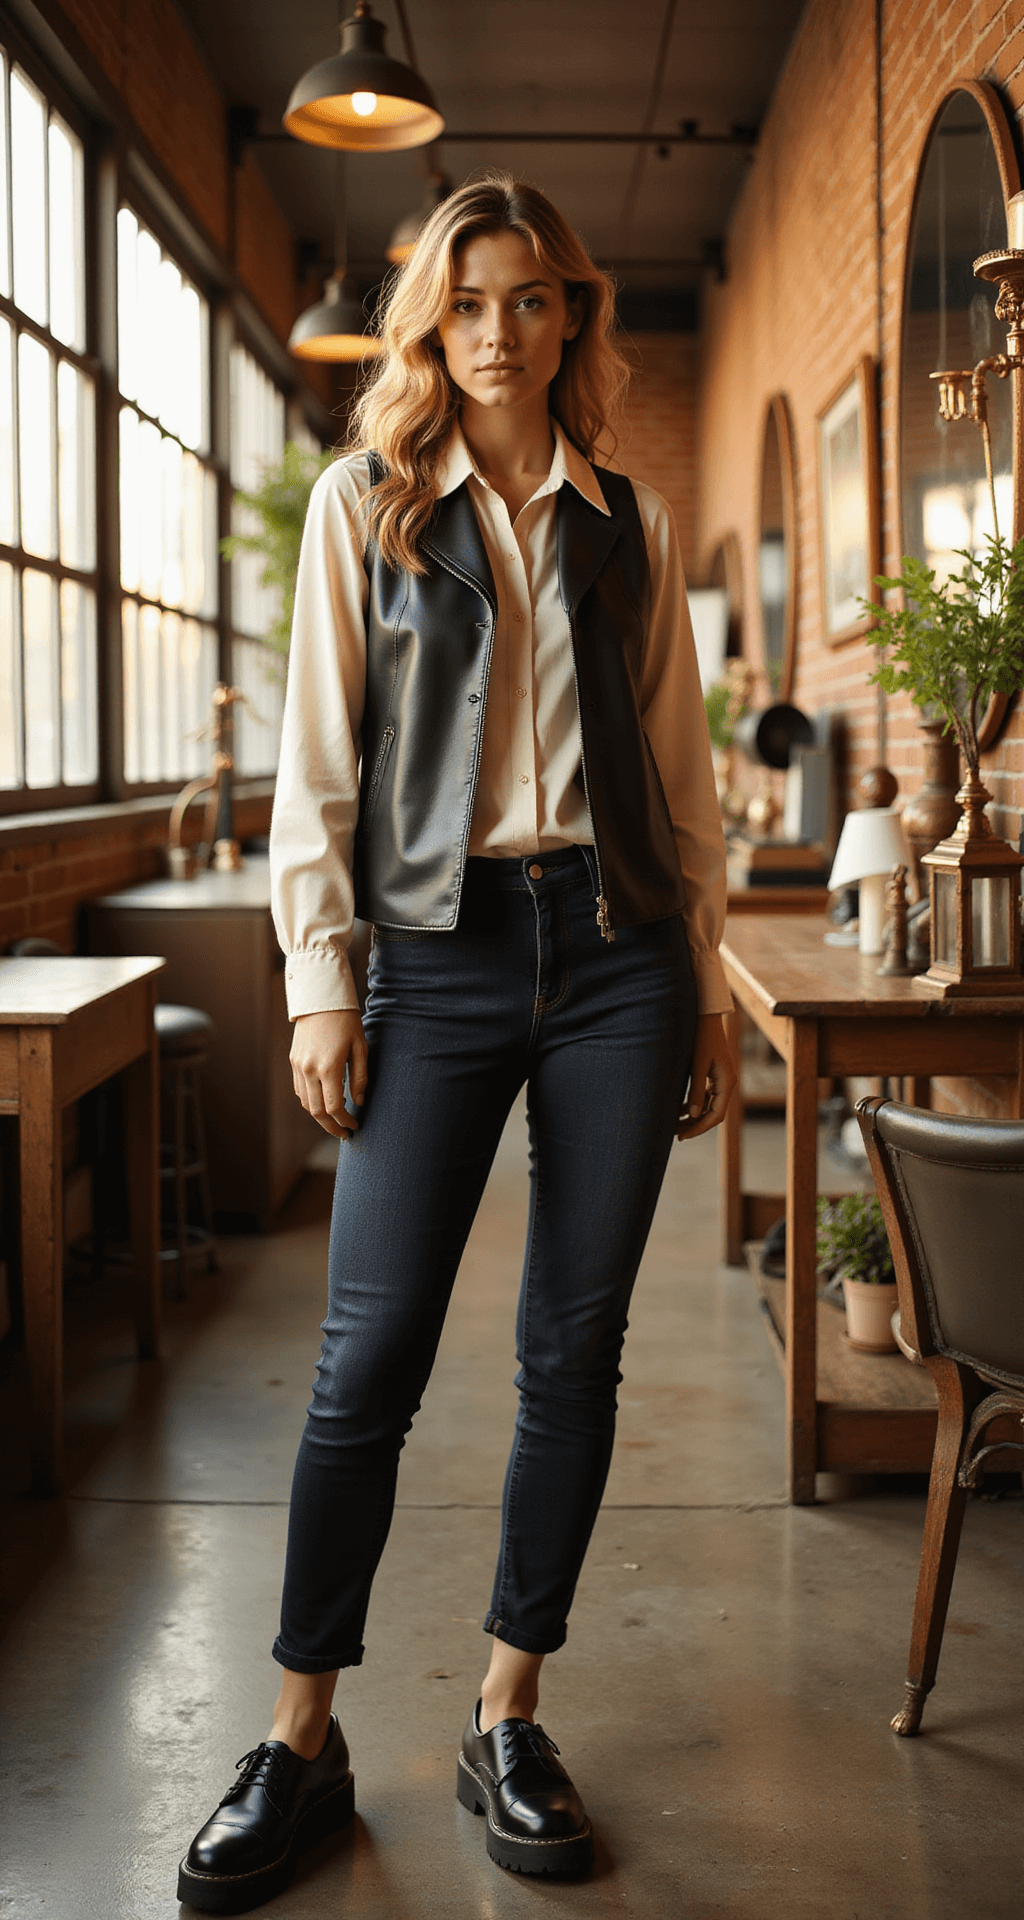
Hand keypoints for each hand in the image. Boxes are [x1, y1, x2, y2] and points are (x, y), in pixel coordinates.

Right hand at [290, 1009, 367, 1138]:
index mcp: (328, 1067)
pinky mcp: (293, 1061)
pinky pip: (299, 1090)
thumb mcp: (360, 1047)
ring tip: (335, 1119)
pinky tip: (323, 1101)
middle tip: (344, 1133)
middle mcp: (309, 1070)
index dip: (345, 1121)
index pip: (335, 1107)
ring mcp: (298, 1066)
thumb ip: (360, 1078)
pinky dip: (310, 1101)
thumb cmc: (346, 1021)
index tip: (354, 1126)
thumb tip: (359, 1102)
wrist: (320, 998)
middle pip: (317, 1111)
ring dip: (320, 1116)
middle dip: (331, 1127)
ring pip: (306, 1103)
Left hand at [676, 1012, 736, 1141]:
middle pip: (713, 1113)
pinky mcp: (713, 1074)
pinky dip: (693, 1104)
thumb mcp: (697, 1065)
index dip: (699, 1128)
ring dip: (693, 1116)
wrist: (705, 1014)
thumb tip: (693, 1115)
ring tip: (674, 1124)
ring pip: (708, 1106)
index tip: (683, 1136)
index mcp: (727, 1082)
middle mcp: (727, 1083)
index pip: (715, 1115)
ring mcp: (721, 1079)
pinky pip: (705, 1096)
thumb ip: (695, 1090)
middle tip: (675, 1134)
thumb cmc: (701, 1036)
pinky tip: (678, 1109)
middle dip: (695, 1125)